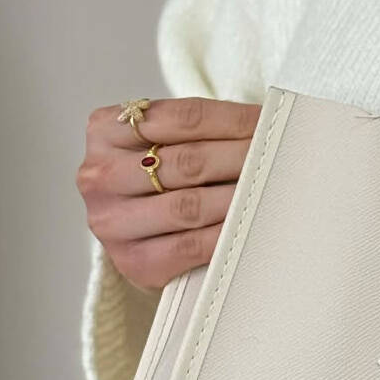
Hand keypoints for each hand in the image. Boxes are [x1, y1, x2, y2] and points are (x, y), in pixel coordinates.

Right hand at [77, 96, 263, 292]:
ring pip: (189, 205)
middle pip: (187, 161)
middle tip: (279, 158)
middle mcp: (99, 176)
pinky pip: (191, 246)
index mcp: (104, 130)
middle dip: (242, 158)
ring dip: (238, 197)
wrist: (138, 232)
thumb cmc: (160, 177)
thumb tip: (267, 122)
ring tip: (272, 189)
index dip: (235, 120)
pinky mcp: (133, 262)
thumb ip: (200, 128)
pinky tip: (251, 225)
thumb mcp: (164, 141)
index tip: (271, 123)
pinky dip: (226, 234)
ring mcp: (111, 222)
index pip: (182, 117)